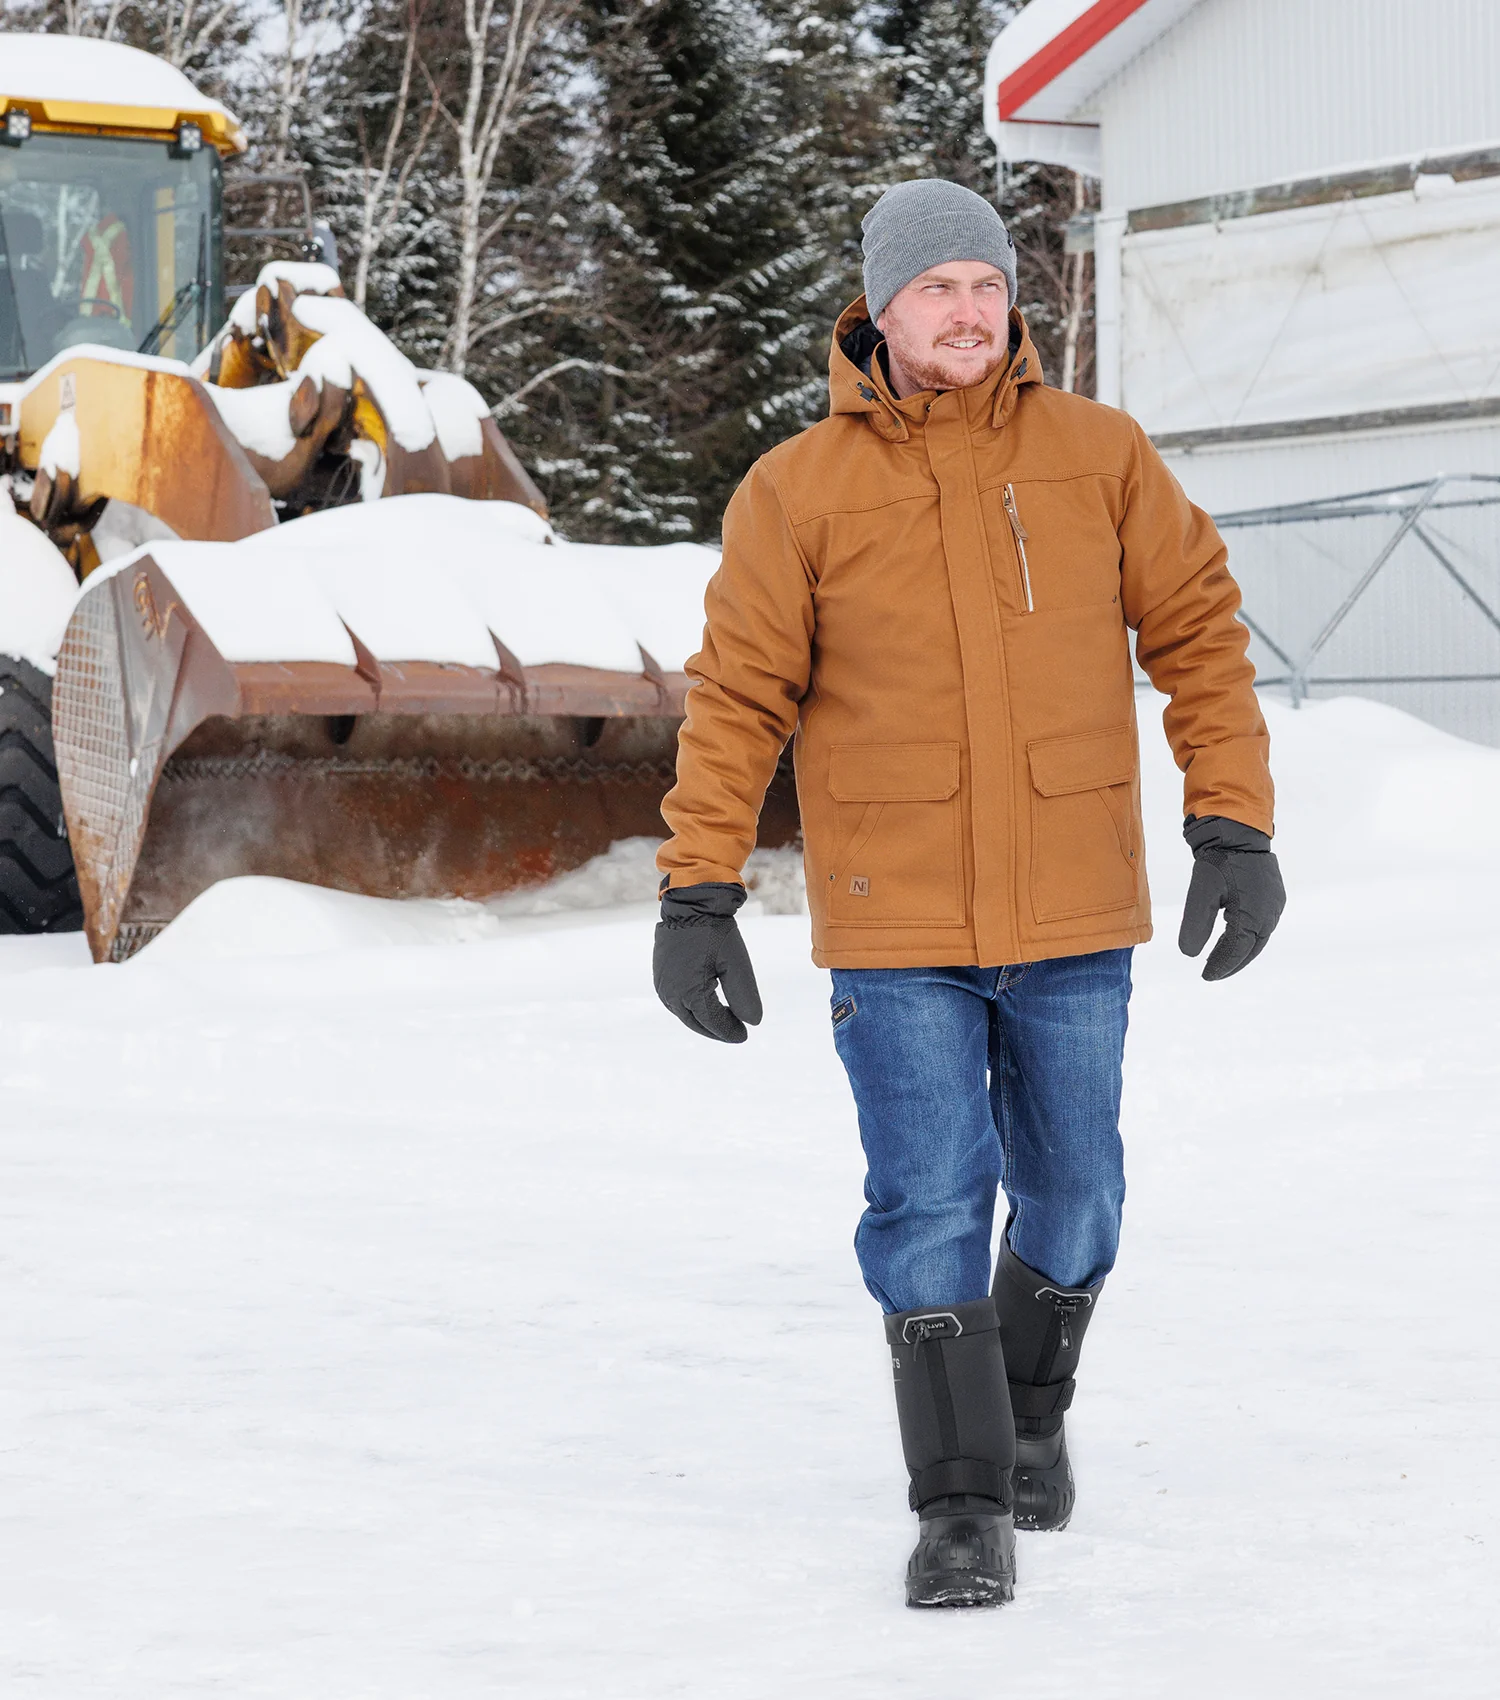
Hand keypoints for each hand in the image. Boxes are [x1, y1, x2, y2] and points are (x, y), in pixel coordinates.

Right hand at [653, 882, 763, 1042]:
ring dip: (703, 1021)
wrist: (690, 904)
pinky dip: (691, 1009)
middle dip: (716, 1030)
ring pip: (684, 1014)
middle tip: (735, 1033)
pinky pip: (675, 1001)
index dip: (729, 1031)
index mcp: (689, 993)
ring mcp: (662, 985)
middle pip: (696, 1022)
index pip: (713, 1022)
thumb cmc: (715, 932)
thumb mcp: (736, 964)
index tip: (745, 1035)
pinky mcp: (660, 976)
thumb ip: (744, 996)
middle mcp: (671, 994)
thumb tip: (752, 1023)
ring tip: (722, 1022)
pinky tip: (704, 1007)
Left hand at [1178, 815, 1285, 980]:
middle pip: (1251, 949)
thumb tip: (1188, 955)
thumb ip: (1195, 923)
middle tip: (1211, 974)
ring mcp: (1275, 905)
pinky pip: (1263, 925)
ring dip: (1241, 952)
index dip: (1221, 965)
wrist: (1239, 830)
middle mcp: (1269, 913)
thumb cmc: (1218, 859)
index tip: (1205, 976)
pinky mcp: (1275, 897)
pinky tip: (1236, 939)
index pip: (1236, 950)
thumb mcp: (1201, 891)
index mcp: (1252, 914)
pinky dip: (1249, 938)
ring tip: (1221, 962)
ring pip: (1259, 939)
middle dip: (1231, 964)